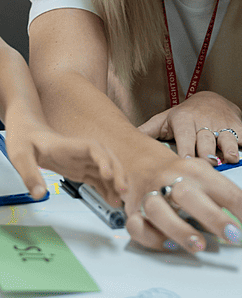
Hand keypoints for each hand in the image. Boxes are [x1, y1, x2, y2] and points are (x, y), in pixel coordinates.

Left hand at [5, 122, 125, 204]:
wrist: (27, 136)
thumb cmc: (26, 141)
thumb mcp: (22, 157)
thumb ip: (30, 175)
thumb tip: (39, 194)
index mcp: (72, 145)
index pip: (95, 149)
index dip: (104, 161)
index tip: (108, 174)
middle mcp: (83, 152)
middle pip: (108, 159)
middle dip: (118, 173)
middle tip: (123, 190)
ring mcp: (84, 161)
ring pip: (106, 171)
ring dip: (115, 184)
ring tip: (119, 202)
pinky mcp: (81, 170)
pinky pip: (98, 179)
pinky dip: (106, 189)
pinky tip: (110, 200)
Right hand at [124, 150, 241, 252]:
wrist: (139, 159)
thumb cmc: (179, 173)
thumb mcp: (203, 174)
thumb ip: (220, 195)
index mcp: (198, 170)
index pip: (228, 190)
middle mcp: (173, 179)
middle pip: (191, 195)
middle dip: (214, 217)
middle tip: (235, 236)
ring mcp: (151, 194)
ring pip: (160, 211)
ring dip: (180, 229)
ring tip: (199, 247)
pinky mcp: (134, 210)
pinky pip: (138, 226)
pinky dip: (152, 238)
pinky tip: (167, 245)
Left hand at [138, 91, 241, 163]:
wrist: (207, 97)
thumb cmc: (181, 116)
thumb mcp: (162, 121)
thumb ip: (144, 133)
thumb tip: (118, 145)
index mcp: (184, 122)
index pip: (184, 137)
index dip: (185, 150)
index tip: (185, 164)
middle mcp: (204, 123)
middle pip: (206, 140)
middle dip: (208, 152)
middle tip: (210, 165)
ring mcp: (223, 125)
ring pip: (227, 137)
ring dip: (230, 148)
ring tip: (232, 159)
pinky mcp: (237, 126)